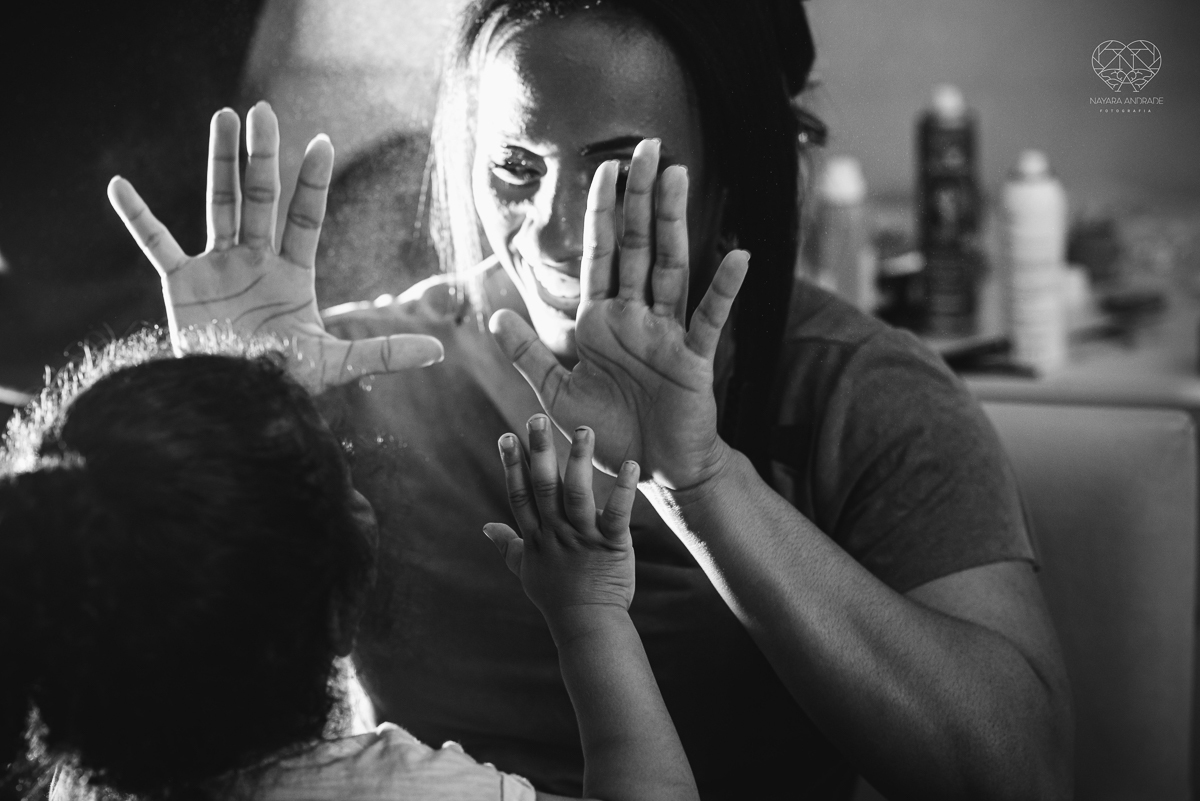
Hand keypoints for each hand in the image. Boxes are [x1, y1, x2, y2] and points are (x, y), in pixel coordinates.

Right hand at [107, 101, 442, 393]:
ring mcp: (217, 268)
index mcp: (291, 276)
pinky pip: (156, 244)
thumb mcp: (334, 366)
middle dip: (263, 156)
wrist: (232, 406)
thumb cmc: (281, 387)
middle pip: (261, 198)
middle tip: (263, 112)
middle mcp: (255, 263)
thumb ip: (382, 354)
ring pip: (219, 204)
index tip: (320, 142)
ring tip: (222, 117)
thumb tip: (439, 352)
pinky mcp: (181, 285)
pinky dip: (136, 217)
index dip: (311, 182)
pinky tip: (118, 185)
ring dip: (218, 162)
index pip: (304, 218)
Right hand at [483, 415, 639, 615]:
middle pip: (544, 487)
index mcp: (536, 535)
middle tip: (536, 419)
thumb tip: (486, 527)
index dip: (512, 465)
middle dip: (539, 452)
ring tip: (584, 430)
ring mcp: (583, 537)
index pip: (520, 494)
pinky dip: (624, 489)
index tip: (507, 436)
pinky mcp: (611, 544)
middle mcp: (556, 532)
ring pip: (577, 493)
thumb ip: (507, 545)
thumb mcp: (525, 570)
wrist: (587, 624)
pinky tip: (630, 465)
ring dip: (579, 461)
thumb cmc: (557, 597)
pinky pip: (617, 513)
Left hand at [489, 139, 747, 489]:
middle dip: (640, 197)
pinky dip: (724, 289)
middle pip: (637, 246)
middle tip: (649, 146)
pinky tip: (737, 255)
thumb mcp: (558, 394)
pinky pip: (710, 319)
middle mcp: (636, 318)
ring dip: (674, 222)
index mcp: (601, 322)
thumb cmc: (610, 433)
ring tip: (678, 176)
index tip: (606, 166)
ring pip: (670, 267)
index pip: (600, 255)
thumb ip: (528, 354)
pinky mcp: (694, 360)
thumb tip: (494, 315)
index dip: (602, 211)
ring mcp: (667, 335)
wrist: (652, 473)